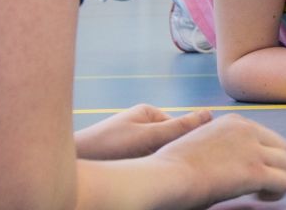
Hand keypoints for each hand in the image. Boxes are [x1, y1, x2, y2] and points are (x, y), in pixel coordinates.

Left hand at [75, 104, 213, 159]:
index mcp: (148, 112)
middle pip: (167, 141)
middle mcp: (140, 123)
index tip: (178, 156)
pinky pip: (142, 161)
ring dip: (152, 162)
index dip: (182, 144)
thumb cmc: (109, 145)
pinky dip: (142, 168)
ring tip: (143, 169)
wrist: (74, 160)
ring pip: (155, 153)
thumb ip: (180, 126)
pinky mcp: (122, 153)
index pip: (179, 128)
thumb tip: (210, 113)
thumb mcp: (149, 135)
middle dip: (166, 154)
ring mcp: (131, 139)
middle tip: (158, 165)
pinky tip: (136, 173)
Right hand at [151, 112, 285, 203]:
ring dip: (279, 178)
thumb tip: (227, 163)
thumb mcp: (199, 143)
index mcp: (233, 122)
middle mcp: (247, 130)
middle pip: (283, 147)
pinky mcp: (255, 171)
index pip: (265, 135)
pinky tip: (262, 197)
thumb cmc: (170, 167)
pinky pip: (285, 182)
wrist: (164, 176)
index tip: (249, 169)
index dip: (262, 155)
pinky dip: (277, 192)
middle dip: (275, 165)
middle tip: (260, 182)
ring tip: (262, 192)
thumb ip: (221, 146)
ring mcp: (253, 150)